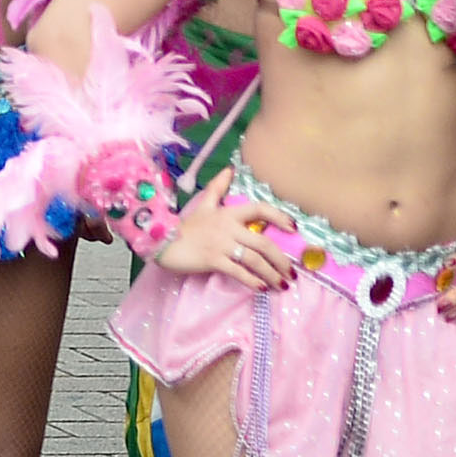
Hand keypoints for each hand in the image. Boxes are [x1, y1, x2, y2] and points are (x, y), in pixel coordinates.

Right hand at [152, 180, 297, 290]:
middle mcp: (228, 227)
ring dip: (272, 274)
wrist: (161, 241)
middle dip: (281, 260)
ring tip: (282, 284)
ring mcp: (221, 245)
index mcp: (228, 213)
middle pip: (264, 244)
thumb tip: (231, 168)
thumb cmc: (186, 226)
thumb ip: (217, 187)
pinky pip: (239, 272)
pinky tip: (262, 288)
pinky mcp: (213, 260)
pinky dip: (253, 281)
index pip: (259, 209)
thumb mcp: (203, 204)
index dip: (279, 217)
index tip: (294, 228)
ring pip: (254, 260)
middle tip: (292, 273)